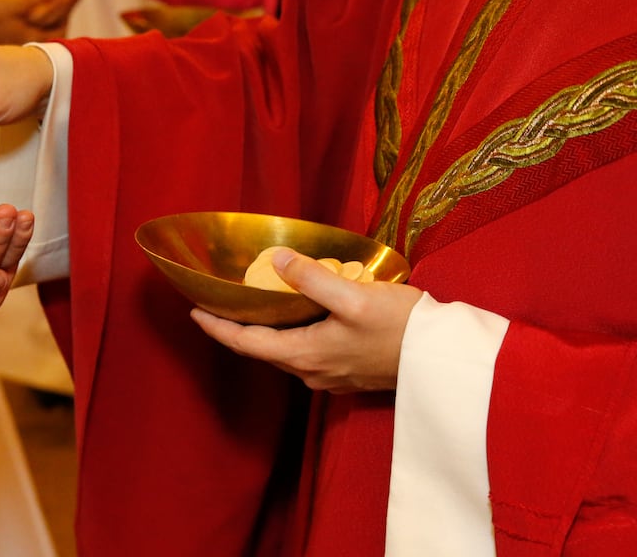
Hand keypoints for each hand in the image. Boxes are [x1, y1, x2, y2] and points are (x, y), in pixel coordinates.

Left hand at [190, 248, 422, 392]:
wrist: (442, 360)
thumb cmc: (400, 326)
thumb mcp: (353, 296)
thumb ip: (311, 278)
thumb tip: (276, 260)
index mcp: (306, 355)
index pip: (247, 343)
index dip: (218, 328)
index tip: (194, 312)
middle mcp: (312, 372)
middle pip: (262, 350)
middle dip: (236, 330)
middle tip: (217, 306)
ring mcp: (331, 377)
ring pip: (285, 354)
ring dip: (264, 334)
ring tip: (252, 308)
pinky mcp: (349, 374)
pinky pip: (307, 355)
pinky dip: (291, 337)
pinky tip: (297, 318)